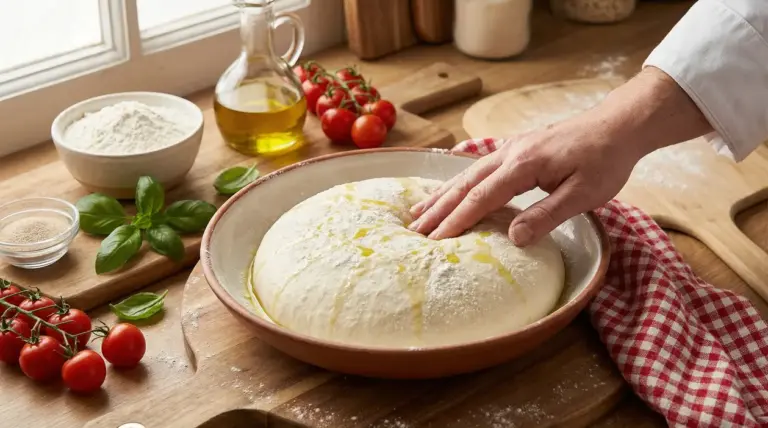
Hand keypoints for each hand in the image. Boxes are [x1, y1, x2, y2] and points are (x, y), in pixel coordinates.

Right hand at [408, 67, 712, 245]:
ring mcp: (510, 148)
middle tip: (414, 231)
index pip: (481, 198)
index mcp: (523, 166)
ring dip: (442, 194)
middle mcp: (509, 154)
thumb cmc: (605, 161)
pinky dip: (457, 180)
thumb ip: (546, 215)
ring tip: (417, 212)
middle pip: (465, 184)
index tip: (436, 241)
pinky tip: (448, 185)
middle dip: (438, 209)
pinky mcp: (516, 149)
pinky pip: (477, 167)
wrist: (619, 125)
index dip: (457, 221)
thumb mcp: (583, 194)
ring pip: (467, 174)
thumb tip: (512, 238)